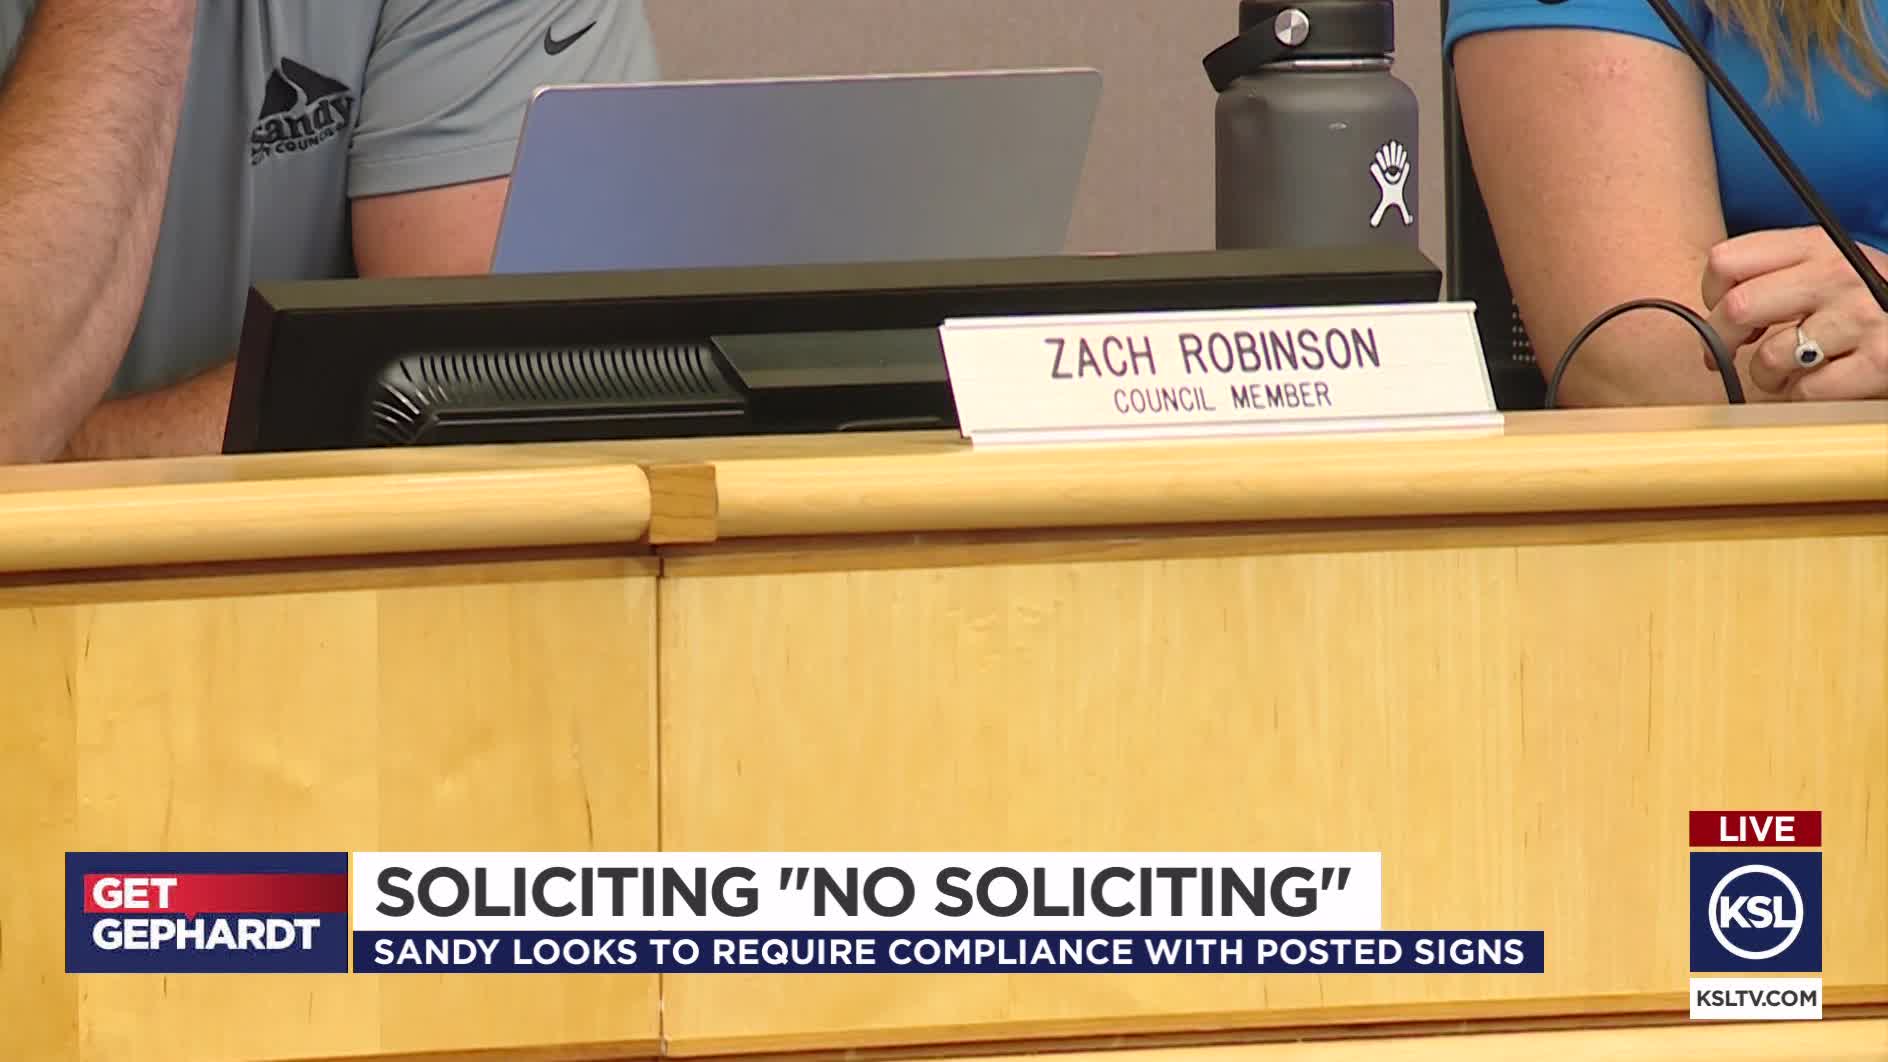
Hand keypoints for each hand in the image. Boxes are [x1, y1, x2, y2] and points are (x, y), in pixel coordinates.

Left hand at [1701, 226, 1887, 399]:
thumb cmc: (1871, 300)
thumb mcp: (1830, 269)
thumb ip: (1777, 278)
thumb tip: (1712, 318)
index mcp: (1817, 245)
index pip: (1727, 260)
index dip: (1710, 295)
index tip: (1720, 313)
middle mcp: (1838, 274)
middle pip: (1737, 308)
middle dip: (1721, 342)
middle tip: (1724, 358)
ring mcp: (1861, 316)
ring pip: (1769, 358)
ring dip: (1766, 377)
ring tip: (1786, 373)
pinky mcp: (1880, 361)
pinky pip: (1807, 391)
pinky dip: (1802, 397)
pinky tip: (1820, 384)